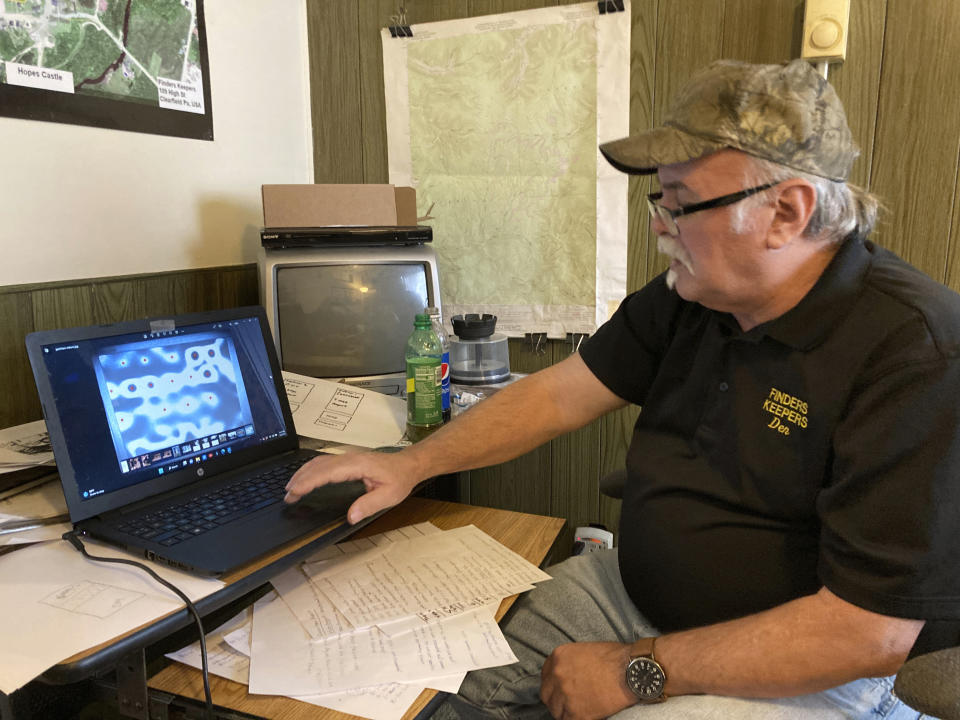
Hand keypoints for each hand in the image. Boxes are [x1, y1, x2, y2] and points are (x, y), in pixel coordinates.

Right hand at [284, 451, 420, 523]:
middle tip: (287, 496)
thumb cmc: (400, 479)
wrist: (409, 464)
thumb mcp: (389, 496)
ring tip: (290, 488)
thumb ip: (369, 505)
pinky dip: (311, 470)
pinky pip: (324, 462)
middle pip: (318, 466)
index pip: (327, 472)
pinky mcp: (348, 460)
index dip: (309, 482)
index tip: (295, 491)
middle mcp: (350, 458)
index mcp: (358, 465)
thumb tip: (350, 517)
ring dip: (303, 473)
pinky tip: (305, 477)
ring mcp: (348, 457)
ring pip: (319, 462)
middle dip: (300, 480)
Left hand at [540, 642, 636, 719]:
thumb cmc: (615, 658)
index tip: (560, 689)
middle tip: (569, 702)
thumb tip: (570, 674)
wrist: (631, 671)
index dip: (554, 684)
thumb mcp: (585, 651)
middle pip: (547, 694)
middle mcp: (557, 675)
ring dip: (565, 711)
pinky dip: (575, 719)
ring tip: (579, 710)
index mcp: (558, 657)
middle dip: (556, 699)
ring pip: (556, 710)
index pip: (546, 675)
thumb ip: (571, 663)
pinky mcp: (576, 713)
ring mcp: (565, 695)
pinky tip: (585, 716)